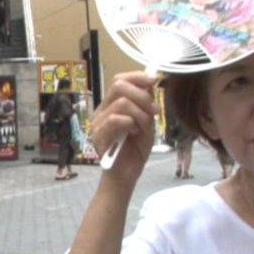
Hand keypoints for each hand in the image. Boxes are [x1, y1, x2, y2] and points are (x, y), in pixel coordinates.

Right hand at [89, 72, 158, 186]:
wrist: (125, 176)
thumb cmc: (135, 151)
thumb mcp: (146, 122)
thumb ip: (145, 104)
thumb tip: (150, 82)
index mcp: (111, 105)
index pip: (119, 80)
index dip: (138, 77)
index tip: (155, 80)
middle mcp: (101, 111)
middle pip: (118, 85)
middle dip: (142, 95)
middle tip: (154, 111)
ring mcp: (97, 123)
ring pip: (122, 103)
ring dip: (140, 114)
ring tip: (144, 128)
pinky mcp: (98, 136)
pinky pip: (115, 119)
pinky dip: (131, 123)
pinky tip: (135, 133)